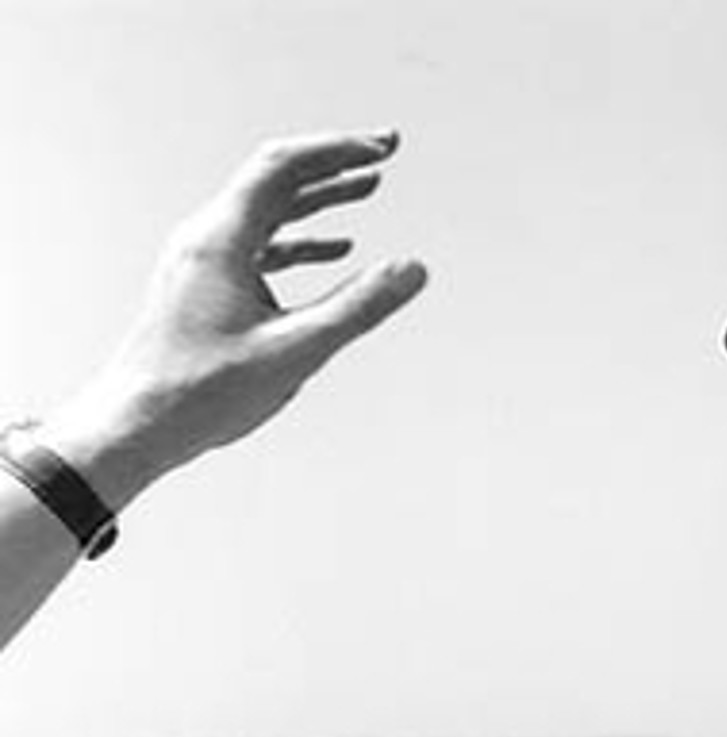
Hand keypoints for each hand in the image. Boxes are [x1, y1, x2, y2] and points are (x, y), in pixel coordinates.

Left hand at [42, 130, 428, 503]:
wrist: (138, 421)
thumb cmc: (204, 391)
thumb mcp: (296, 350)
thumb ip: (359, 307)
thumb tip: (412, 270)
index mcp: (222, 239)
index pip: (283, 168)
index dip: (337, 151)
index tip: (383, 150)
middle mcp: (208, 238)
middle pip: (277, 179)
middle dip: (334, 164)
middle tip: (384, 153)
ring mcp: (204, 261)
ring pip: (269, 212)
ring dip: (320, 198)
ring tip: (366, 188)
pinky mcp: (207, 286)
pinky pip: (260, 246)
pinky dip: (301, 240)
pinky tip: (335, 249)